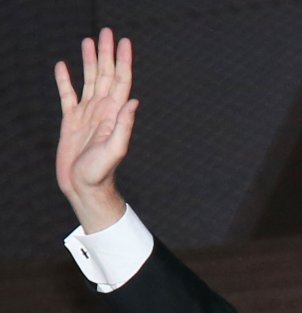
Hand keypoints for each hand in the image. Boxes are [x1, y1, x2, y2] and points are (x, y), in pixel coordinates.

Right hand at [54, 28, 137, 231]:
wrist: (84, 187)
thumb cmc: (100, 174)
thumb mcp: (115, 150)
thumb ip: (124, 126)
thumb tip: (133, 101)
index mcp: (113, 114)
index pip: (121, 81)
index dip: (123, 61)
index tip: (124, 42)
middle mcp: (102, 110)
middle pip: (106, 75)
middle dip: (107, 53)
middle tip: (107, 32)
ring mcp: (87, 115)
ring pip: (89, 81)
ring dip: (90, 61)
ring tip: (89, 42)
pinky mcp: (71, 121)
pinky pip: (68, 95)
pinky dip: (65, 80)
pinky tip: (63, 66)